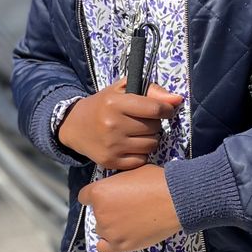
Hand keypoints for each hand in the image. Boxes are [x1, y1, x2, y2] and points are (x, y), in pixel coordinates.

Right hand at [57, 78, 182, 170]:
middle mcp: (112, 125)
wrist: (74, 126)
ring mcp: (111, 146)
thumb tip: (177, 99)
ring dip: (150, 139)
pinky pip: (142, 160)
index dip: (167, 109)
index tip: (166, 110)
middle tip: (142, 121)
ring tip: (137, 133)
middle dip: (154, 123)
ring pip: (151, 145)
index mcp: (115, 103)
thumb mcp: (122, 89)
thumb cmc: (104, 104)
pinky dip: (141, 153)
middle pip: (154, 128)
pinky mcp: (110, 162)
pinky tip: (131, 145)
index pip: (154, 109)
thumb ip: (152, 90)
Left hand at [78, 165, 182, 251]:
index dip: (98, 196)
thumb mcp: (131, 172)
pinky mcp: (120, 245)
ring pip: (102, 230)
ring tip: (132, 221)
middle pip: (96, 214)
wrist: (175, 200)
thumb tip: (117, 189)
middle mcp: (100, 212)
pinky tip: (121, 236)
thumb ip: (116, 184)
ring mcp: (109, 231)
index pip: (85, 197)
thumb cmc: (156, 182)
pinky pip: (103, 248)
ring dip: (113, 226)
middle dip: (109, 211)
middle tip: (127, 208)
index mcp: (99, 192)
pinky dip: (109, 243)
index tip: (108, 198)